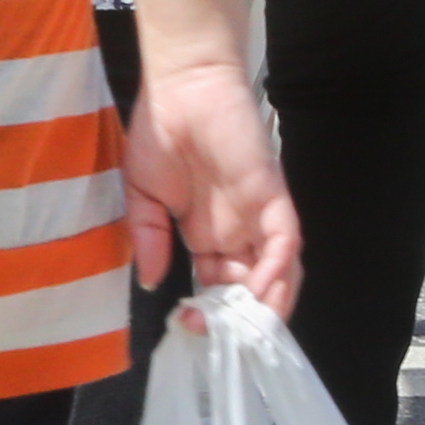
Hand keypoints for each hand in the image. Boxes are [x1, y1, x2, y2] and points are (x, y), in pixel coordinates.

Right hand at [123, 55, 300, 319]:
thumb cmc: (157, 134)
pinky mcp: (273, 199)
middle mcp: (236, 232)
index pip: (217, 284)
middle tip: (219, 336)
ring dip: (268, 303)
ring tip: (250, 329)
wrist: (181, 88)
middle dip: (238, 316)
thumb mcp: (140, 194)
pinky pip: (284, 242)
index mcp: (205, 233)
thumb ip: (147, 237)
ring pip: (278, 272)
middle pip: (251, 286)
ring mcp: (258, 217)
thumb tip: (150, 282)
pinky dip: (278, 269)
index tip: (189, 325)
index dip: (209, 309)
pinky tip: (261, 290)